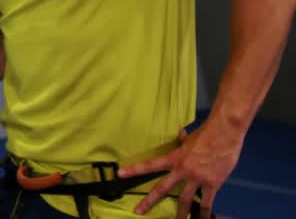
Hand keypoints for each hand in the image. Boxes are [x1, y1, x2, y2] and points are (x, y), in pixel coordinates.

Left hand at [118, 119, 242, 217]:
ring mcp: (197, 178)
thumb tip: (179, 135)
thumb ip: (181, 142)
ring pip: (185, 201)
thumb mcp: (188, 138)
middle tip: (138, 211)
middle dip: (149, 201)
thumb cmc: (206, 133)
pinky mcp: (212, 184)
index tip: (120, 174)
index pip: (150, 165)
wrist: (224, 133)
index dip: (134, 170)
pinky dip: (205, 213)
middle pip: (162, 188)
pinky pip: (207, 202)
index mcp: (174, 158)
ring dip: (180, 214)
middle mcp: (182, 170)